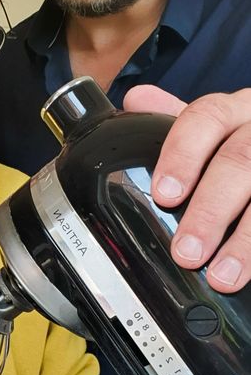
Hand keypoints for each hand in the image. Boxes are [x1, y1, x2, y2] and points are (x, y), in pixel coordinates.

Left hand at [123, 85, 250, 292]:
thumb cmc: (248, 146)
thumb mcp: (220, 129)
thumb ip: (179, 121)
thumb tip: (136, 99)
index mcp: (238, 109)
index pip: (206, 117)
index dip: (182, 155)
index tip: (165, 194)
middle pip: (240, 160)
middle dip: (211, 210)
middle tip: (187, 252)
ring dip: (246, 240)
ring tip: (223, 276)